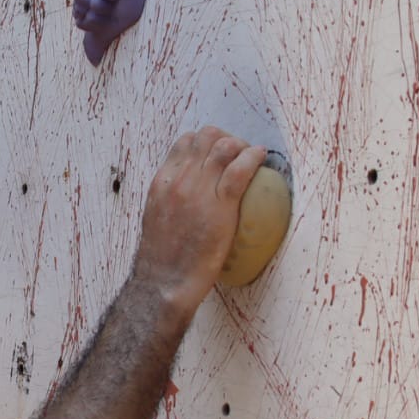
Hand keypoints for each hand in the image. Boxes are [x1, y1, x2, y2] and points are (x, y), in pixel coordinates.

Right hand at [131, 128, 267, 310]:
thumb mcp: (157, 217)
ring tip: (252, 156)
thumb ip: (170, 200)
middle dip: (227, 138)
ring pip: (225, 146)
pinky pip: (241, 169)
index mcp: (162, 182)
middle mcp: (180, 180)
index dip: (207, 141)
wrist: (164, 281)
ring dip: (242, 146)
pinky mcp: (220, 205)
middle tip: (239, 153)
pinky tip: (261, 158)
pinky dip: (254, 157)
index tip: (218, 152)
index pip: (185, 142)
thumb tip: (186, 197)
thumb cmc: (163, 259)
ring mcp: (200, 191)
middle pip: (207, 137)